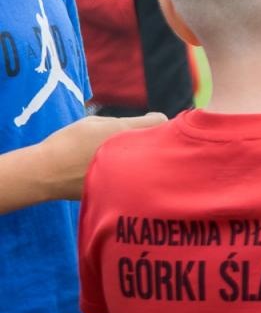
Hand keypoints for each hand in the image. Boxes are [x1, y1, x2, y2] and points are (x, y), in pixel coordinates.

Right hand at [24, 112, 164, 201]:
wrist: (47, 173)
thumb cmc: (68, 143)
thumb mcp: (94, 123)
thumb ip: (121, 122)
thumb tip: (139, 126)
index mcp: (123, 131)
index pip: (159, 121)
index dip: (156, 122)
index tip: (150, 126)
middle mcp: (130, 152)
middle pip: (160, 144)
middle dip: (154, 143)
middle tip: (141, 145)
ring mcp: (128, 173)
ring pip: (152, 164)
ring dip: (147, 161)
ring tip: (130, 161)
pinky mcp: (123, 190)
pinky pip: (139, 181)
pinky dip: (135, 177)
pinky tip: (121, 176)